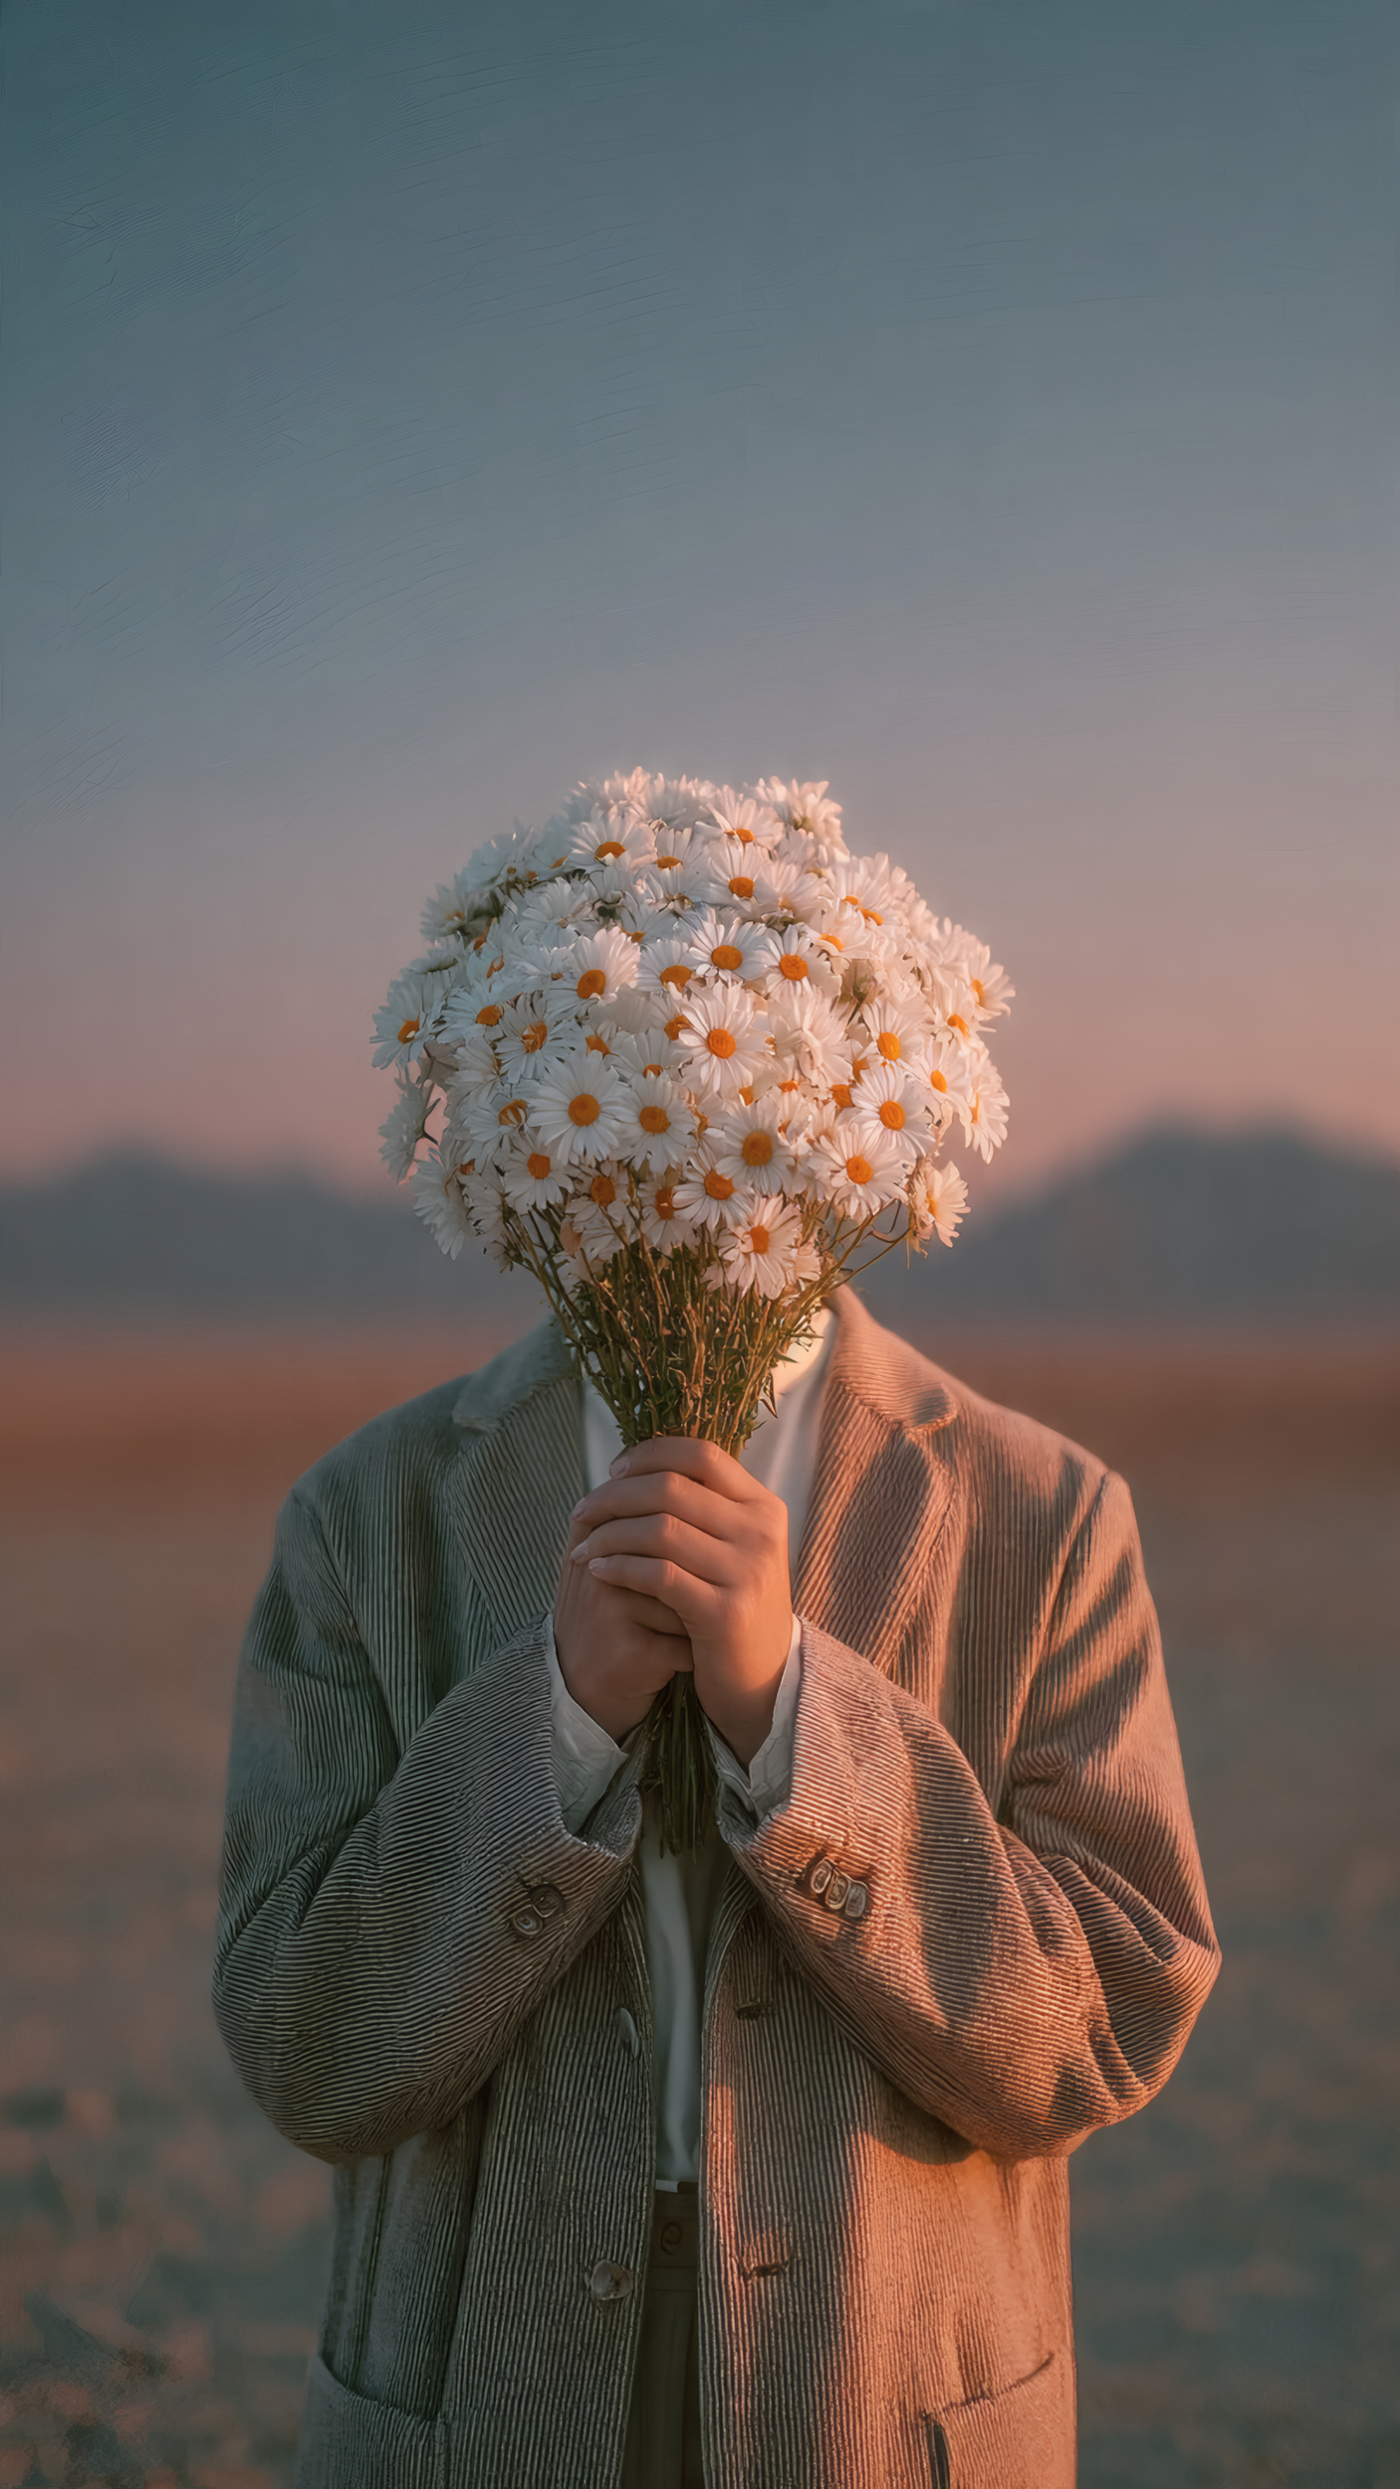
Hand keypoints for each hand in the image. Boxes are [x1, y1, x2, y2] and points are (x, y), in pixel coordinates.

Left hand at [568, 1438, 792, 1764]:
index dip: (650, 1454)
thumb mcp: (733, 1548)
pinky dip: (620, 1567)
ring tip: (583, 1548)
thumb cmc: (732, 1605)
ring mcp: (747, 1572)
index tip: (613, 1470)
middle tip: (582, 1511)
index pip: (701, 1454)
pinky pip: (658, 1575)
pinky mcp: (724, 1612)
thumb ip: (701, 1508)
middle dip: (615, 1495)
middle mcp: (761, 1532)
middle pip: (672, 1487)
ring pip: (660, 1529)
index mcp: (763, 1506)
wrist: (763, 1679)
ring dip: (609, 1534)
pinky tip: (599, 1570)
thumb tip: (634, 1467)